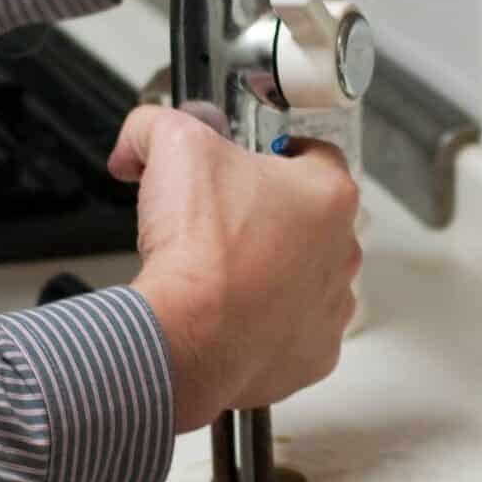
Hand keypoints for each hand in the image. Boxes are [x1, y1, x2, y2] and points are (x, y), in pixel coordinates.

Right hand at [110, 106, 360, 432]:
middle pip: (310, 219)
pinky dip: (265, 324)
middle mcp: (342, 252)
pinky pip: (293, 331)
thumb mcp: (171, 146)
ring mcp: (332, 308)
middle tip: (223, 220)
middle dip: (269, 216)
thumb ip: (156, 126)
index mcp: (328, 195)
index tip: (250, 163)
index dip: (277, 153)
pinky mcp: (313, 356)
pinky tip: (229, 315)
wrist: (187, 336)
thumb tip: (139, 139)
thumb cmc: (199, 249)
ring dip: (272, 272)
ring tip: (222, 273)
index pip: (316, 155)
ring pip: (305, 277)